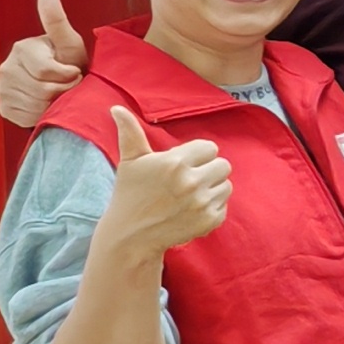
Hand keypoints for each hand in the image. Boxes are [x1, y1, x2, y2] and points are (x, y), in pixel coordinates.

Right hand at [0, 0, 90, 127]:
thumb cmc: (69, 61)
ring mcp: (2, 89)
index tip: (75, 72)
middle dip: (62, 90)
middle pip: (41, 90)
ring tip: (59, 94)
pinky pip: (25, 117)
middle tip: (69, 85)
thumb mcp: (69, 42)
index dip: (69, 76)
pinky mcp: (4, 108)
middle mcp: (6, 68)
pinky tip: (47, 104)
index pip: (46, 71)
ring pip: (34, 105)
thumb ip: (57, 21)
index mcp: (21, 49)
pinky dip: (41, 115)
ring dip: (53, 104)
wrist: (62, 85)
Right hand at [96, 106, 231, 254]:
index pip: (209, 147)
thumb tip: (117, 108)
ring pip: (226, 185)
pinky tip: (192, 210)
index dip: (197, 155)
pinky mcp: (210, 221)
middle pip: (223, 165)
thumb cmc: (130, 194)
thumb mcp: (130, 162)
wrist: (131, 235)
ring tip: (189, 195)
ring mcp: (202, 203)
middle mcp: (191, 182)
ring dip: (212, 188)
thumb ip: (130, 133)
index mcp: (174, 163)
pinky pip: (224, 205)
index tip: (183, 164)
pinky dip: (213, 207)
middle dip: (208, 170)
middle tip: (188, 179)